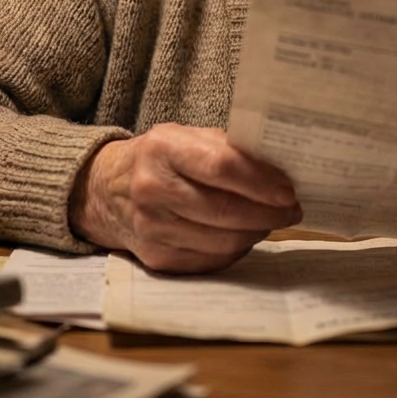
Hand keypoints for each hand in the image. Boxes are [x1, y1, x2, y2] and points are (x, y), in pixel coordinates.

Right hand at [69, 123, 301, 273]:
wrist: (105, 191)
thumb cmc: (159, 159)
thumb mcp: (185, 137)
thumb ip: (227, 148)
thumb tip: (278, 169)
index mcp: (163, 148)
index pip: (221, 166)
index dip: (261, 182)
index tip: (288, 189)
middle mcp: (152, 189)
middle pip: (225, 210)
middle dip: (268, 213)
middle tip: (291, 209)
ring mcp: (152, 228)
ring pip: (223, 241)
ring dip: (256, 232)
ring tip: (271, 220)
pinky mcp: (157, 259)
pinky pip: (211, 261)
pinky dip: (236, 249)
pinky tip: (244, 235)